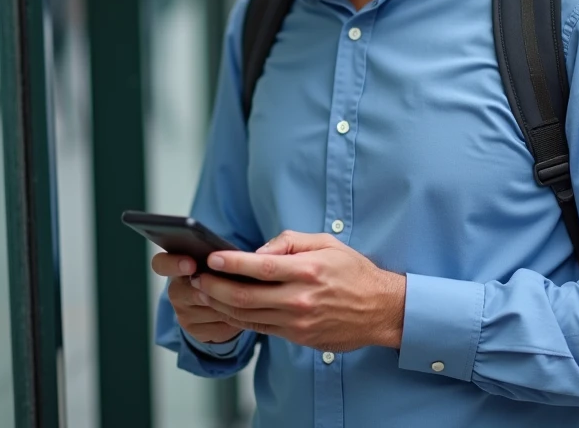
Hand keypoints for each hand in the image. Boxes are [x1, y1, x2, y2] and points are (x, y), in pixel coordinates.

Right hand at [152, 253, 243, 344]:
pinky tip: (243, 312)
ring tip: (245, 296)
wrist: (219, 305)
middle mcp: (175, 292)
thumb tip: (230, 257)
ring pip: (209, 309)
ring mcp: (184, 314)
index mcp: (175, 267)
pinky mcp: (196, 332)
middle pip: (190, 292)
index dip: (173, 264)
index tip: (190, 264)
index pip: (161, 264)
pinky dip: (234, 319)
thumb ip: (215, 257)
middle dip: (210, 289)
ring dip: (228, 304)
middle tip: (228, 284)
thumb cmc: (218, 274)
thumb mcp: (213, 261)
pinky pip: (219, 326)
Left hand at [190, 231, 405, 352]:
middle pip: (246, 296)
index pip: (261, 266)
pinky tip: (226, 308)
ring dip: (221, 305)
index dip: (231, 263)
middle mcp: (301, 298)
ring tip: (204, 292)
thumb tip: (257, 250)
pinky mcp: (298, 337)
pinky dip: (239, 319)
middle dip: (215, 287)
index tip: (211, 257)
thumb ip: (290, 241)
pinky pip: (260, 328)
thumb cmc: (353, 272)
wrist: (381, 310)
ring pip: (248, 316)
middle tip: (197, 278)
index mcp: (308, 270)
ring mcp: (298, 321)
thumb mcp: (326, 243)